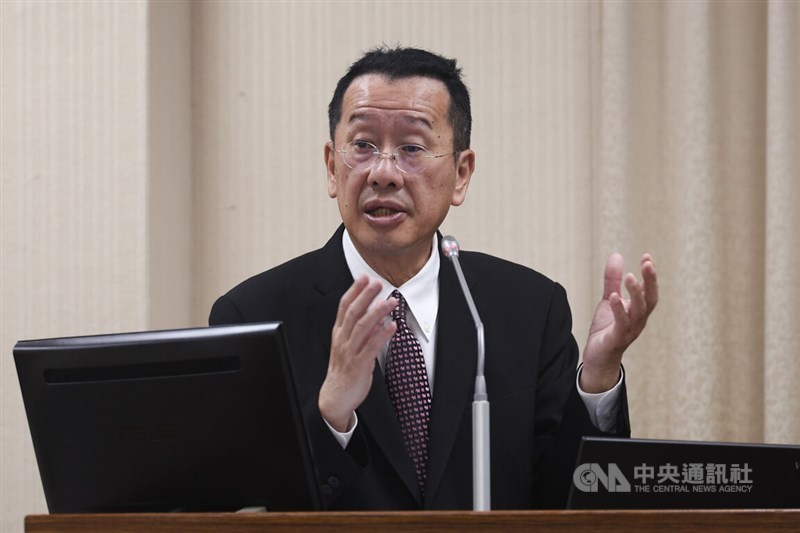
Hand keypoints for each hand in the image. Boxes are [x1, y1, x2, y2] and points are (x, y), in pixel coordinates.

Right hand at [318, 275, 396, 431]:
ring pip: (362, 327)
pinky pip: (371, 347)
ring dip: (377, 312)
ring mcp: (350, 351)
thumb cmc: (345, 370)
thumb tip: (378, 313)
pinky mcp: (359, 364)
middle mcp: (342, 339)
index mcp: (339, 333)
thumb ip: (363, 329)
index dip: (355, 290)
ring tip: (391, 302)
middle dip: (366, 296)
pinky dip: (382, 335)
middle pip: (353, 312)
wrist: (335, 397)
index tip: (365, 277)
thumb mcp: (351, 346)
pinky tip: (392, 326)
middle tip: (378, 282)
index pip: (345, 306)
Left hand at [581, 253, 657, 392]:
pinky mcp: (617, 339)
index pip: (649, 290)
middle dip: (651, 281)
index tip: (647, 256)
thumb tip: (617, 255)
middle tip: (647, 263)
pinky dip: (619, 310)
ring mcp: (630, 330)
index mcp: (639, 310)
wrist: (599, 358)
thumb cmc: (607, 328)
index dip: (650, 274)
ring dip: (636, 294)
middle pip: (650, 299)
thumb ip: (612, 280)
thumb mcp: (609, 300)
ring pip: (638, 311)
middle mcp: (638, 320)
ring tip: (629, 277)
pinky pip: (621, 324)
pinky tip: (613, 297)